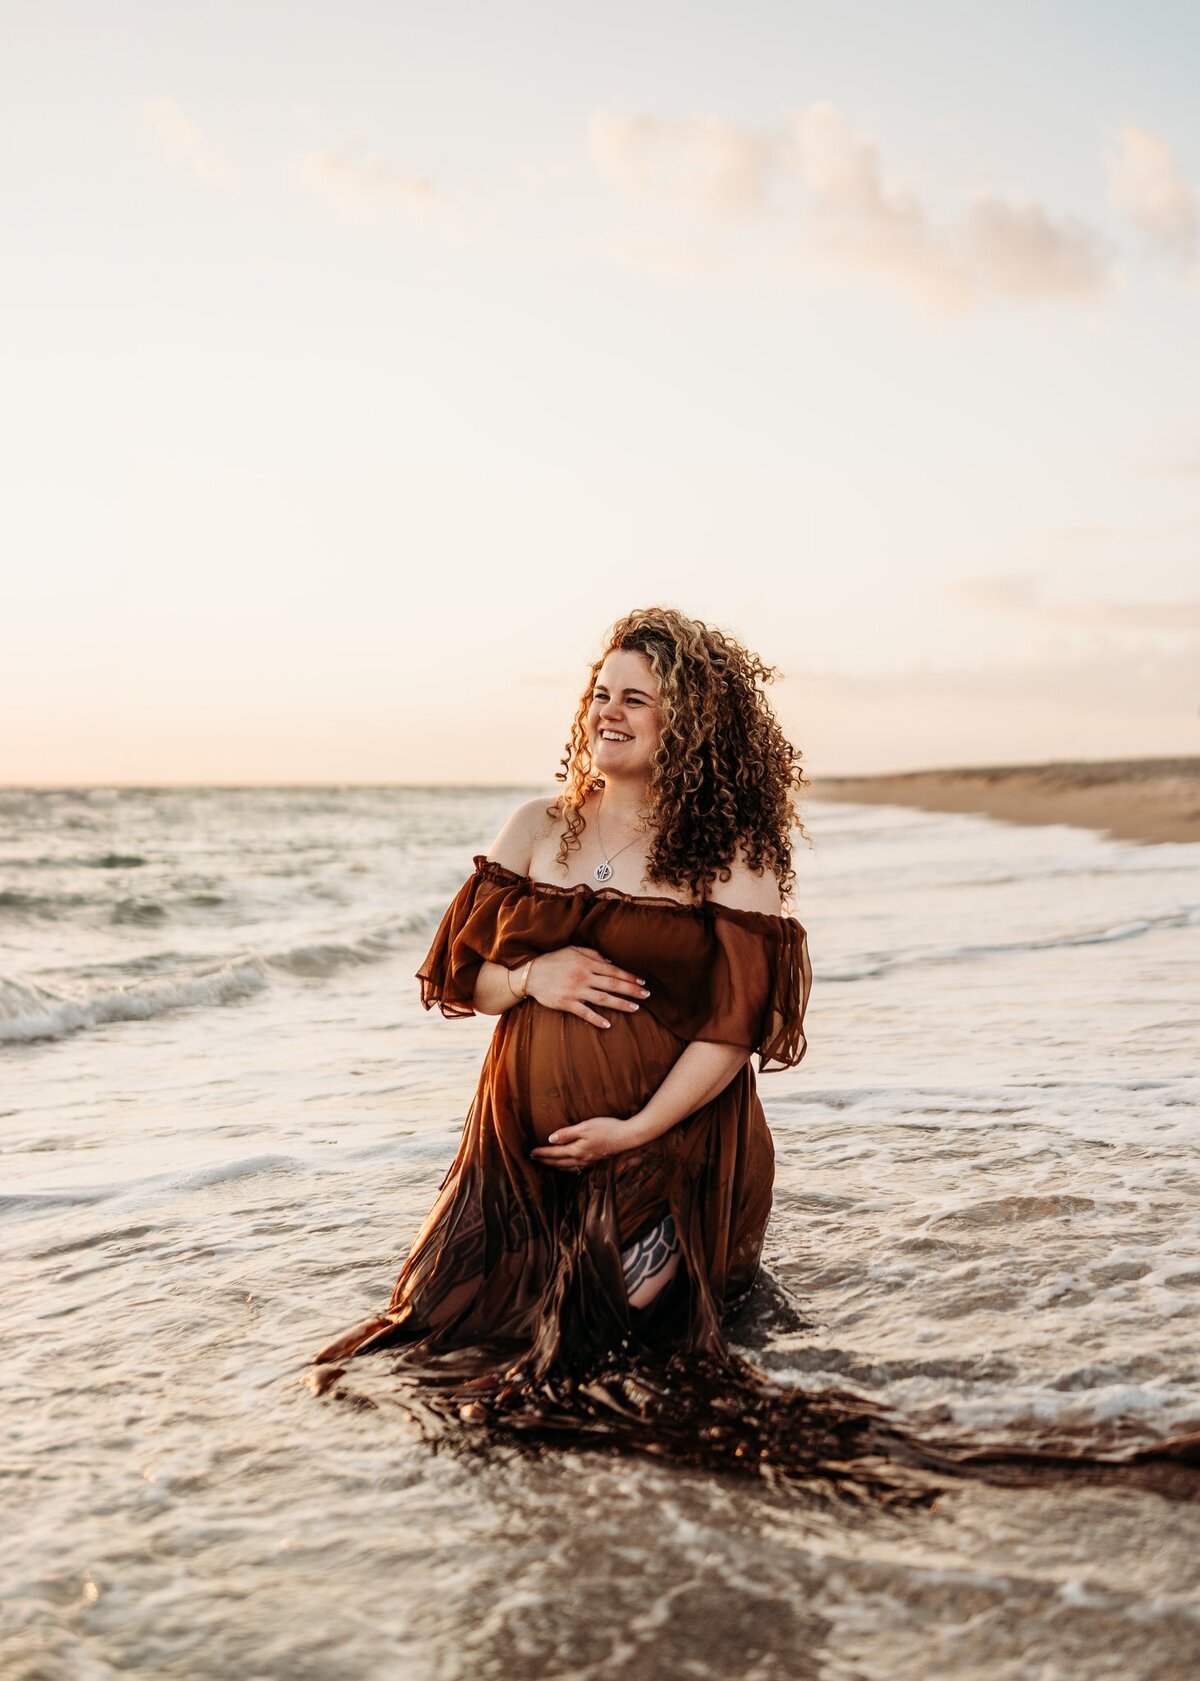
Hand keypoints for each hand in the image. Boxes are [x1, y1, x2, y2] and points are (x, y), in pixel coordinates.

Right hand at [526, 945, 648, 1028]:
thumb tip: (611, 962)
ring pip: (603, 998)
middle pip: (613, 984)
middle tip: (647, 995)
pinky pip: (584, 1012)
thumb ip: (593, 954)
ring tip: (635, 1008)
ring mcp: (575, 991)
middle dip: (632, 990)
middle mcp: (584, 976)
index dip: (630, 976)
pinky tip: (608, 1024)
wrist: (530, 974)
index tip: (642, 982)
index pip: (614, 971)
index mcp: (587, 963)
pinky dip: (597, 1019)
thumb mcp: (573, 950)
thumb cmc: (553, 960)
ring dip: (621, 1004)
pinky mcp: (566, 1003)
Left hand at [530, 1115, 648, 1170]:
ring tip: (546, 1163)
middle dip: (545, 1161)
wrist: (627, 1137)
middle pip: (558, 1162)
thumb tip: (550, 1140)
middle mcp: (581, 1159)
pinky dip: (566, 1166)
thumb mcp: (585, 1127)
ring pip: (567, 1166)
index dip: (542, 1153)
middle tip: (534, 1159)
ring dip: (555, 1165)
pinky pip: (576, 1166)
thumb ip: (567, 1133)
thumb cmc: (606, 1129)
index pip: (554, 1153)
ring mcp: (589, 1161)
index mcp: (576, 1151)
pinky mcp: (595, 1160)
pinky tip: (567, 1164)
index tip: (531, 1153)